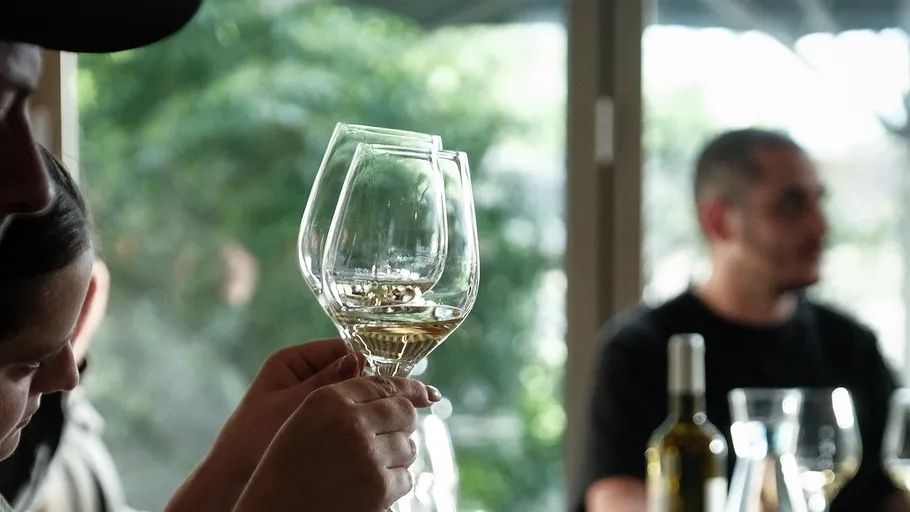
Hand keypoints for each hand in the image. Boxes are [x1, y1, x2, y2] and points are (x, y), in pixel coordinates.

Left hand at [214, 338, 365, 470]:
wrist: (233, 478)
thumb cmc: (254, 437)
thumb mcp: (293, 405)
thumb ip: (326, 382)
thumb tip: (360, 358)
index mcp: (291, 360)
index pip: (338, 349)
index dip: (360, 364)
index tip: (378, 384)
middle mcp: (301, 374)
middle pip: (344, 370)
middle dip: (360, 385)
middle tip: (377, 405)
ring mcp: (308, 397)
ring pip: (344, 393)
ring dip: (356, 404)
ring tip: (369, 419)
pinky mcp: (312, 419)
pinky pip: (338, 412)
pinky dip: (348, 419)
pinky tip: (359, 430)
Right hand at [234, 375, 441, 511]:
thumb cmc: (286, 470)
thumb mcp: (303, 422)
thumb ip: (344, 402)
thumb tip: (398, 395)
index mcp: (327, 400)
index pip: (382, 384)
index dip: (409, 388)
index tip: (426, 393)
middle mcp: (349, 422)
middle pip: (403, 413)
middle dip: (402, 425)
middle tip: (388, 438)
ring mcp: (367, 456)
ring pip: (408, 447)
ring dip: (396, 456)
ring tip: (368, 468)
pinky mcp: (378, 488)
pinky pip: (405, 478)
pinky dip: (393, 484)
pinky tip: (369, 488)